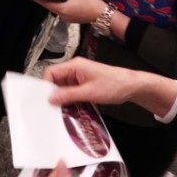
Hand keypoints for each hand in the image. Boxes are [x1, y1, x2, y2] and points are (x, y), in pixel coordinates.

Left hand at [27, 0, 104, 23]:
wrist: (102, 14)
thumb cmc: (91, 2)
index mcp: (62, 8)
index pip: (45, 3)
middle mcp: (62, 15)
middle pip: (49, 6)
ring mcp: (67, 18)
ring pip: (56, 9)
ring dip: (52, 2)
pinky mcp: (71, 19)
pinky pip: (62, 11)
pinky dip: (59, 5)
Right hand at [42, 57, 176, 116]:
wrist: (131, 86)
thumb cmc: (114, 84)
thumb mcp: (89, 92)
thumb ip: (68, 95)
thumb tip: (51, 98)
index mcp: (74, 66)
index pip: (51, 72)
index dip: (46, 86)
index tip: (45, 100)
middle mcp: (75, 69)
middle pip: (56, 81)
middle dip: (54, 94)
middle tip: (52, 108)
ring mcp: (79, 77)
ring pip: (63, 88)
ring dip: (63, 99)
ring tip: (63, 111)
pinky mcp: (84, 84)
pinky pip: (71, 92)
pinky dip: (70, 100)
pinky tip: (72, 110)